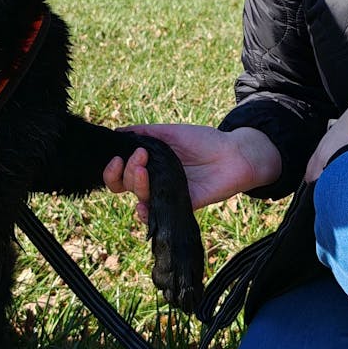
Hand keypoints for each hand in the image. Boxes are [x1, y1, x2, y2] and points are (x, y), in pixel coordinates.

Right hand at [103, 124, 279, 219]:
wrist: (234, 154)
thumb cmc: (205, 141)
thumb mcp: (171, 132)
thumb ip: (146, 133)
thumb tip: (119, 132)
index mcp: (150, 164)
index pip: (122, 172)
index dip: (113, 168)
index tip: (118, 155)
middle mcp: (154, 181)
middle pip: (125, 185)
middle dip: (126, 172)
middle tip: (140, 158)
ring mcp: (165, 194)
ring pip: (139, 197)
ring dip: (136, 184)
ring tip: (145, 169)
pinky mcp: (180, 206)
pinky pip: (157, 216)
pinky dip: (145, 213)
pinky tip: (143, 206)